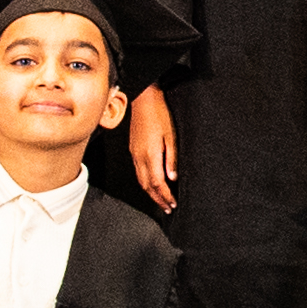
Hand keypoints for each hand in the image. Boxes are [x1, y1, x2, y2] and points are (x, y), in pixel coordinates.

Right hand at [128, 85, 178, 210]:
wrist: (143, 99)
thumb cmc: (160, 114)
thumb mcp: (171, 136)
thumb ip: (172, 158)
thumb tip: (173, 178)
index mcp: (150, 155)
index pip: (158, 183)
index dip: (165, 196)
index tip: (173, 204)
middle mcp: (139, 157)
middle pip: (147, 186)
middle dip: (158, 199)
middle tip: (168, 208)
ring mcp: (134, 154)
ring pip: (141, 180)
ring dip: (151, 193)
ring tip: (161, 200)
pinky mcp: (133, 150)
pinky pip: (138, 172)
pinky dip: (145, 182)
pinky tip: (152, 183)